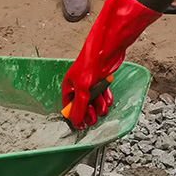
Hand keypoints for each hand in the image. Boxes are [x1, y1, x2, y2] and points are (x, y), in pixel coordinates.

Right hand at [60, 0, 161, 128]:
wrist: (107, 49)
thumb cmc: (90, 63)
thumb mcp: (82, 88)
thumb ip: (78, 106)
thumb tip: (74, 120)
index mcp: (69, 85)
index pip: (68, 105)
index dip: (74, 116)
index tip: (80, 126)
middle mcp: (78, 85)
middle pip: (82, 106)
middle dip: (88, 113)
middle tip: (93, 119)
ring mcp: (91, 83)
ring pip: (94, 102)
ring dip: (99, 106)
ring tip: (102, 106)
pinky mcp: (102, 81)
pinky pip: (103, 95)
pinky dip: (106, 98)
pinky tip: (107, 98)